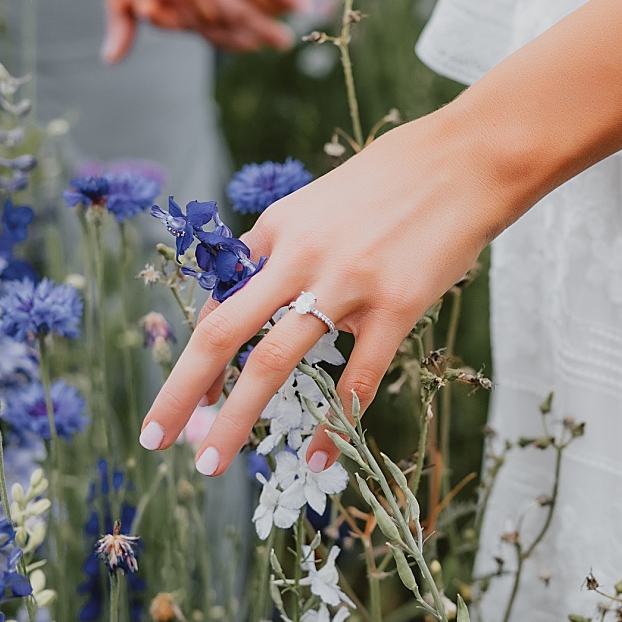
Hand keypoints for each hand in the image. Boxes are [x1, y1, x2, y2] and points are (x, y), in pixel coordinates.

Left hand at [138, 105, 518, 475]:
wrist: (470, 156)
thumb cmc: (394, 181)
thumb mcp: (319, 203)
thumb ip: (286, 250)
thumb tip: (259, 301)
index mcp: (275, 228)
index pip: (217, 298)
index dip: (196, 353)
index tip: (188, 394)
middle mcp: (297, 256)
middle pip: (220, 333)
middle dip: (180, 391)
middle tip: (152, 438)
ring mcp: (344, 282)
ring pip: (271, 362)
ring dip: (233, 419)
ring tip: (208, 464)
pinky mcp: (395, 305)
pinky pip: (354, 378)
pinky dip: (331, 425)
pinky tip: (316, 459)